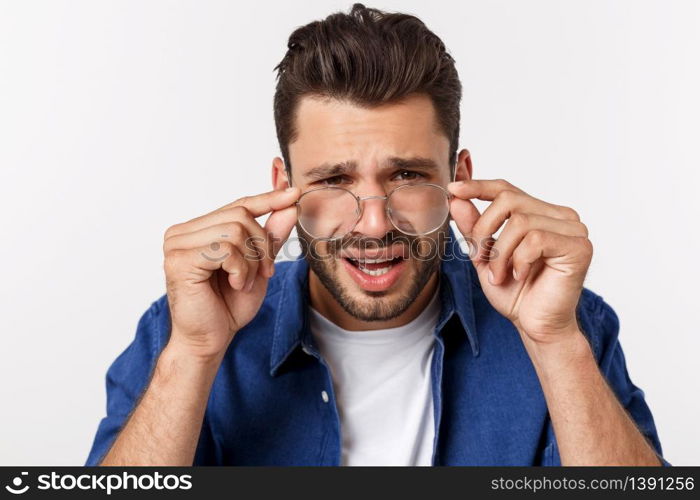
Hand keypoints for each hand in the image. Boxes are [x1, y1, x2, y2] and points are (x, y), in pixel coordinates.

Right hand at [162, 187, 300, 360]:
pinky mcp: (179, 260)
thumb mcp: (259, 265)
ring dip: (251, 261)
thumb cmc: (228, 305)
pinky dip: (240, 269)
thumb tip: (290, 204)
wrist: (210, 339)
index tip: (293, 192)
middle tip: (262, 272)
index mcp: (198, 230)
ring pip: (235, 231)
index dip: (267, 199)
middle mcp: (183, 232)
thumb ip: (271, 236)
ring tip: (243, 282)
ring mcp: (176, 244)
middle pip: (240, 215)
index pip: (237, 205)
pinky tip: (234, 284)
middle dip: (262, 246)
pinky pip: (224, 249)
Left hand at [447, 179, 591, 343]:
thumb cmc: (516, 292)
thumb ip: (473, 227)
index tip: (453, 189)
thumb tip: (457, 198)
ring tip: (500, 275)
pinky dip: (519, 260)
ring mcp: (574, 229)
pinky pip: (536, 239)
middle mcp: (560, 215)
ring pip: (520, 222)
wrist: (536, 325)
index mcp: (540, 213)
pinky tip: (520, 275)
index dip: (478, 186)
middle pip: (509, 200)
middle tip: (480, 259)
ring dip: (500, 253)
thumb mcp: (485, 255)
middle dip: (484, 230)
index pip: (506, 189)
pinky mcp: (580, 246)